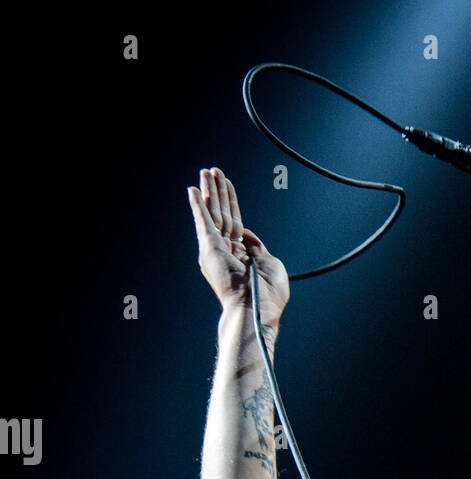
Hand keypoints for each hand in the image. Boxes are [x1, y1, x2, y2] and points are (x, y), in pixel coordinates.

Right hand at [187, 167, 289, 325]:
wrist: (256, 308)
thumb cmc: (268, 294)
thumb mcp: (269, 263)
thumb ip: (256, 246)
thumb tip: (246, 233)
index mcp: (240, 256)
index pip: (234, 222)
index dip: (232, 202)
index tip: (228, 185)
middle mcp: (225, 252)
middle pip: (221, 214)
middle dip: (218, 192)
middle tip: (213, 170)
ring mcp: (216, 251)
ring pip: (212, 214)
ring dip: (209, 191)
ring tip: (206, 171)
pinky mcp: (210, 248)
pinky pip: (203, 222)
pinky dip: (198, 206)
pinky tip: (194, 191)